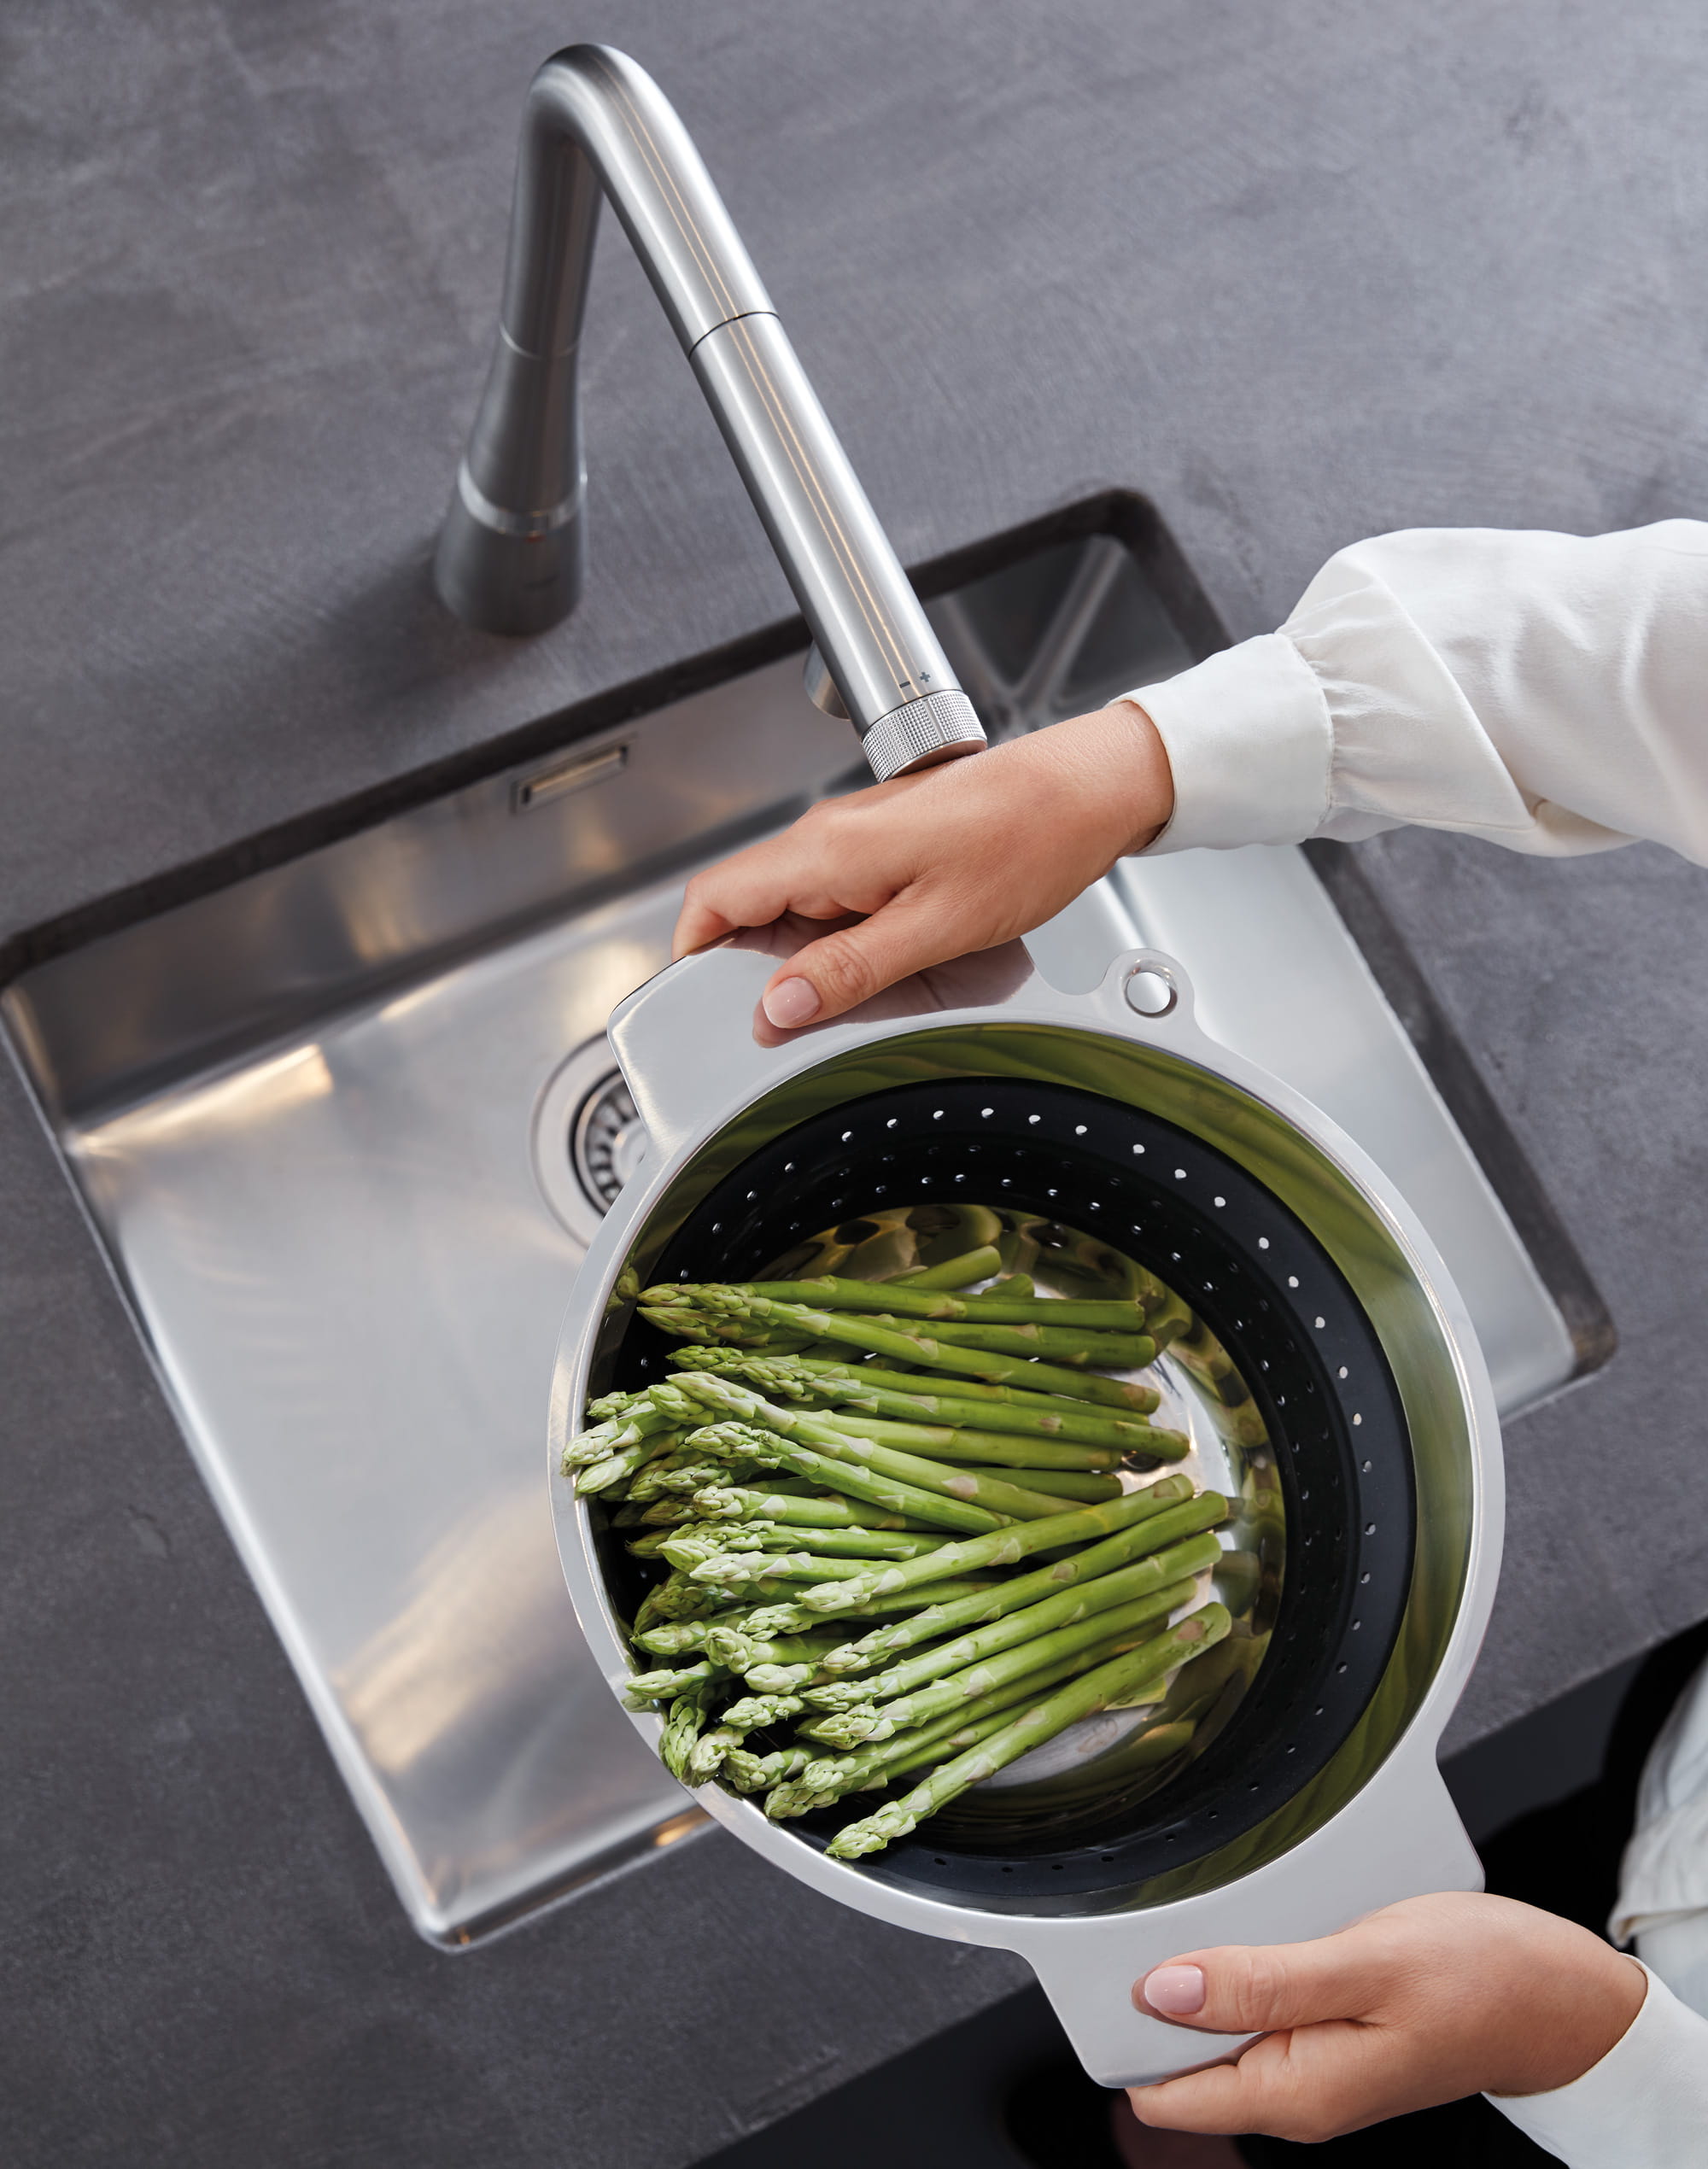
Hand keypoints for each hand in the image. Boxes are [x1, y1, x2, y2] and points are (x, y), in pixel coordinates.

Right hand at [671, 703, 1173, 1029]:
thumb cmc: (1030, 841)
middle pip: (747, 905)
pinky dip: (841, 935)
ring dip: (804, 955)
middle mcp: (831, 833)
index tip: (704, 1006)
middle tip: (793, 1019)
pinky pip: (835, 893)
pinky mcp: (887, 839)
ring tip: (854, 992)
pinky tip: (886, 959)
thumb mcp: (936, 930)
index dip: (693, 957)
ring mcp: (858, 834)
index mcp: (828, 850)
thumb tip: (777, 1008)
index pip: (713, 898)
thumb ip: (848, 971)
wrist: (1090, 789)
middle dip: (754, 969)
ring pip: (793, 903)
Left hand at [1127, 1892, 1646, 2143]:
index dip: (1131, 2025)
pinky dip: (1250, 1963)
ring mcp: (1311, 2066)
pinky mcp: (1327, 2035)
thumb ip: (1262, 1982)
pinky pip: (1257, 2004)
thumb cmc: (1484, 1978)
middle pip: (1180, 2055)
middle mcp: (1296, 2093)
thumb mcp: (1368, 1965)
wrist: (1560, 1996)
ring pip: (1217, 2023)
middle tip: (1183, 1915)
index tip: (1124, 1960)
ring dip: (1213, 1970)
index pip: (1163, 2092)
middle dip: (1169, 1990)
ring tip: (1235, 1911)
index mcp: (1296, 2092)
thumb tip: (1164, 1989)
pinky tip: (1269, 1925)